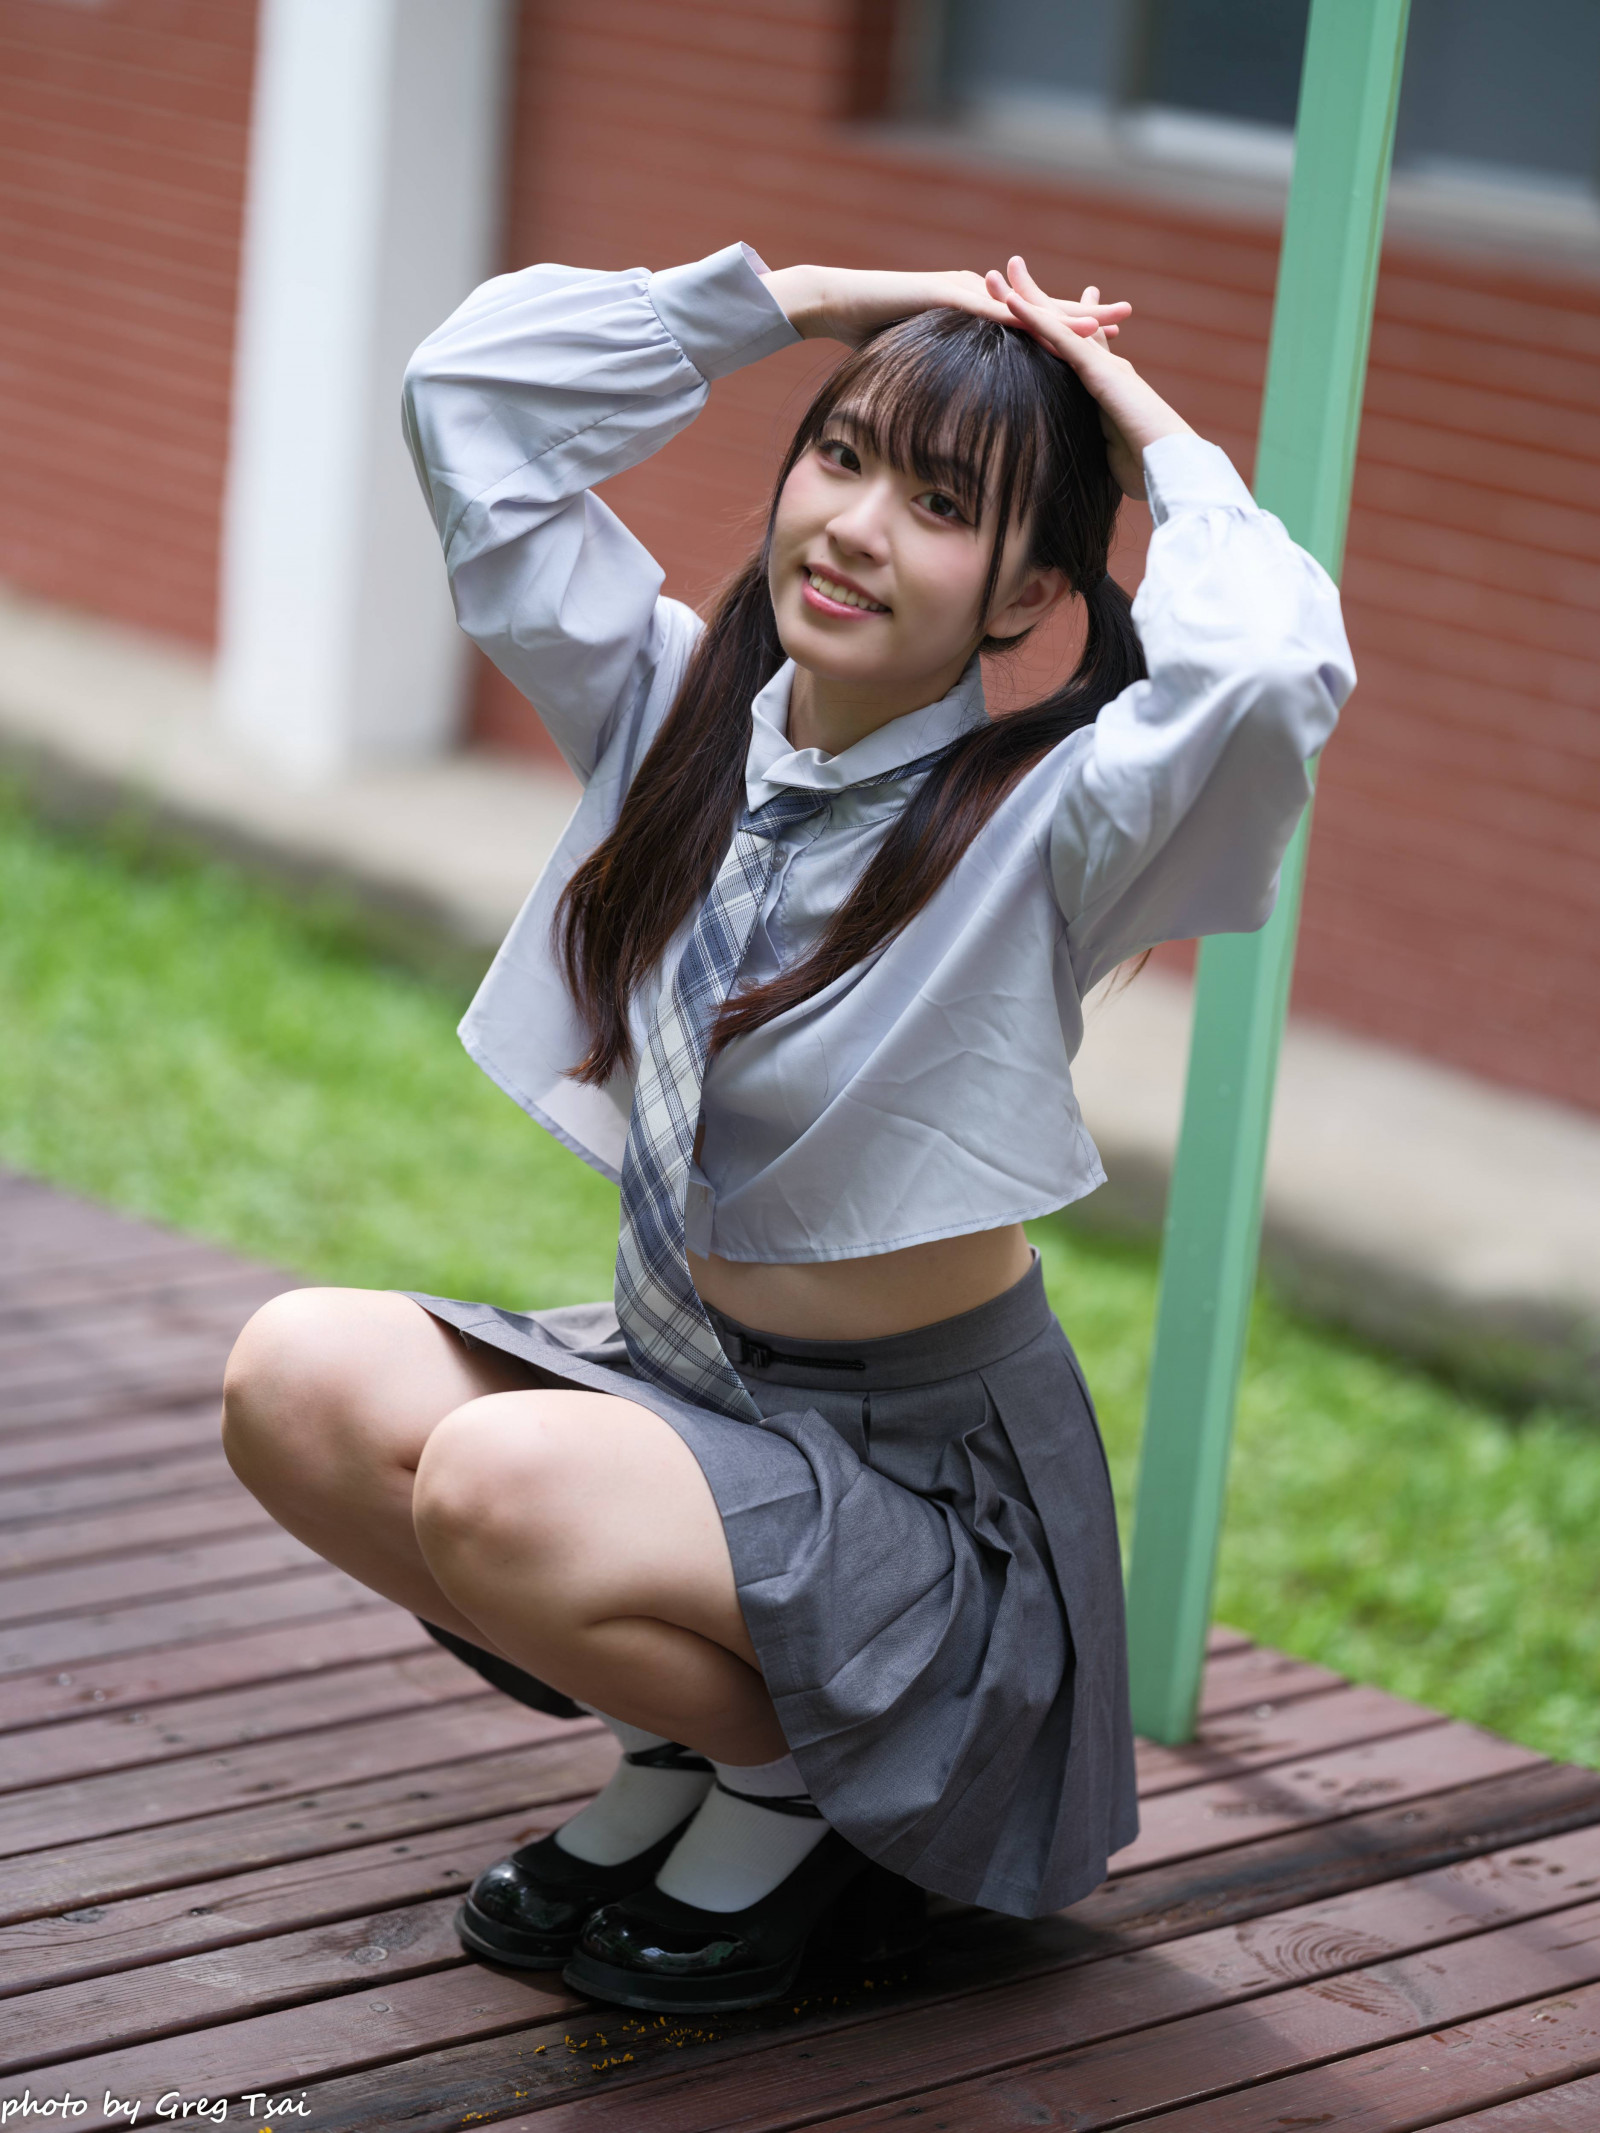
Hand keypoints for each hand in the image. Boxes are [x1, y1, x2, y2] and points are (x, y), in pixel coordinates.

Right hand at [761, 262, 1129, 350]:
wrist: (834, 304)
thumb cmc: (868, 336)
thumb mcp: (919, 362)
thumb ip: (943, 375)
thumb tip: (951, 406)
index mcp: (978, 310)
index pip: (1031, 321)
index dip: (1066, 327)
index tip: (1103, 336)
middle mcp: (980, 294)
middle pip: (1041, 307)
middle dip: (1084, 312)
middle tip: (1126, 315)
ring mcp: (967, 291)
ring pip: (1025, 307)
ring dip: (1065, 315)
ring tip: (1105, 323)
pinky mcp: (949, 296)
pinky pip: (994, 314)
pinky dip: (1025, 322)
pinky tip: (1051, 330)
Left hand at [985, 256, 1189, 498]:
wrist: (1172, 467)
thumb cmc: (1146, 469)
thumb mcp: (1110, 453)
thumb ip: (1098, 442)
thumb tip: (1091, 457)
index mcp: (1107, 386)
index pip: (1081, 345)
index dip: (1060, 324)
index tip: (1045, 304)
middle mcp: (1106, 366)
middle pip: (1062, 325)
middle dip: (1036, 297)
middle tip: (1014, 270)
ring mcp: (1104, 364)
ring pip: (1056, 324)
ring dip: (1025, 297)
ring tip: (997, 274)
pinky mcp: (1100, 371)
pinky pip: (1060, 339)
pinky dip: (1035, 319)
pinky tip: (1011, 301)